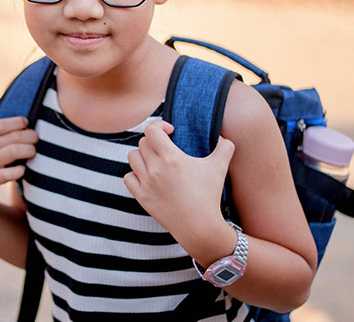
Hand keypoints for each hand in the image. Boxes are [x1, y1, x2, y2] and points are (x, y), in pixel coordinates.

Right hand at [0, 117, 38, 211]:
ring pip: (14, 151)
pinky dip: (20, 170)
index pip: (1, 125)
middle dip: (30, 136)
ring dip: (29, 150)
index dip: (17, 122)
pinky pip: (10, 173)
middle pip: (13, 137)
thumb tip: (4, 112)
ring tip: (33, 151)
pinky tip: (23, 169)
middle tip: (36, 138)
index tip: (26, 123)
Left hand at [124, 121, 234, 254]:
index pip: (152, 130)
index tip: (170, 131)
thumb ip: (225, 147)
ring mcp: (146, 184)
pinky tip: (147, 176)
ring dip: (142, 155)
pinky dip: (135, 174)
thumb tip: (223, 136)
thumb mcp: (219, 167)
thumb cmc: (209, 196)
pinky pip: (128, 177)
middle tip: (165, 147)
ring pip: (132, 157)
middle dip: (154, 141)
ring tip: (155, 160)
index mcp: (172, 158)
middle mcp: (156, 169)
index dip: (159, 125)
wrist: (199, 227)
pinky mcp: (142, 197)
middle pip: (143, 142)